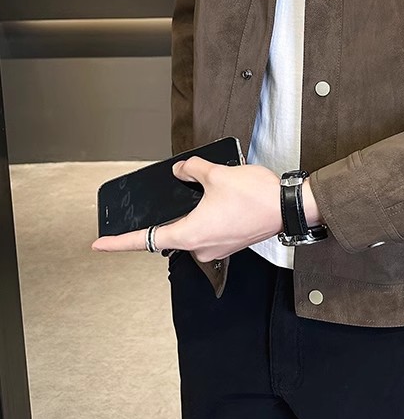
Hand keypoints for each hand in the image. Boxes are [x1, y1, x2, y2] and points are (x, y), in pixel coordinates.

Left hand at [92, 157, 285, 261]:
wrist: (288, 207)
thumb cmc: (255, 196)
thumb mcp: (217, 174)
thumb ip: (193, 170)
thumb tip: (182, 170)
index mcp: (189, 233)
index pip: (145, 241)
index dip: (119, 243)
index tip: (100, 244)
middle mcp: (200, 247)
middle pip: (171, 233)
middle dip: (168, 216)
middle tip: (173, 197)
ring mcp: (216, 247)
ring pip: (192, 230)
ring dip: (192, 214)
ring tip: (210, 191)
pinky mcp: (229, 243)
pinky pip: (208, 231)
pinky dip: (207, 217)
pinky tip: (220, 199)